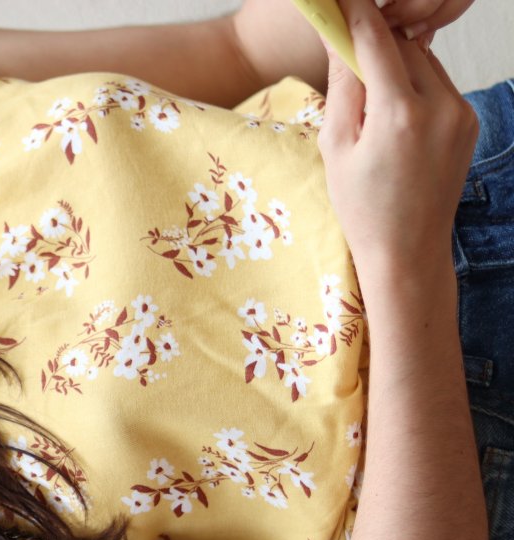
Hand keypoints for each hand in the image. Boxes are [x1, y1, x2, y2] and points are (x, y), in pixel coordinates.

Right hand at [317, 0, 477, 286]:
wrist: (407, 249)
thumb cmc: (361, 205)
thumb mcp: (336, 147)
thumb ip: (343, 88)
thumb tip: (341, 41)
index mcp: (399, 114)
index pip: (377, 42)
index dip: (355, 16)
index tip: (340, 2)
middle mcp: (440, 106)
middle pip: (403, 47)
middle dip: (374, 44)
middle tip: (347, 52)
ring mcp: (461, 112)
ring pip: (423, 62)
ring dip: (396, 65)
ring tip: (370, 99)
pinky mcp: (469, 120)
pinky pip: (437, 85)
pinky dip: (413, 86)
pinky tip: (392, 115)